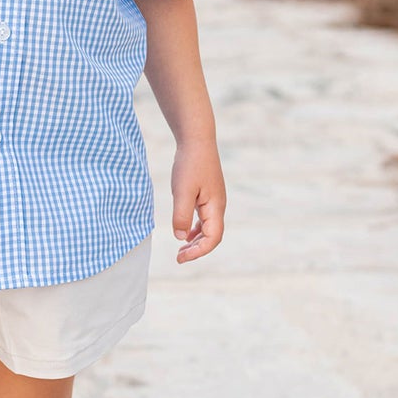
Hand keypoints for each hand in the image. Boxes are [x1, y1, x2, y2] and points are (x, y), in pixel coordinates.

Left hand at [170, 138, 224, 262]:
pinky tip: (184, 231)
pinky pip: (203, 217)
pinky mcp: (207, 194)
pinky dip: (195, 227)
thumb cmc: (189, 164)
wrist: (196, 139)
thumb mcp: (182, 191)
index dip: (198, 252)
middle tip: (179, 257)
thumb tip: (180, 238)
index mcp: (215, 208)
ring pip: (208, 228)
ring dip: (195, 240)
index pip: (212, 239)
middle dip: (196, 249)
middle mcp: (218, 207)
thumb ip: (181, 215)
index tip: (181, 258)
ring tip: (181, 249)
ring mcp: (214, 200)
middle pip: (211, 236)